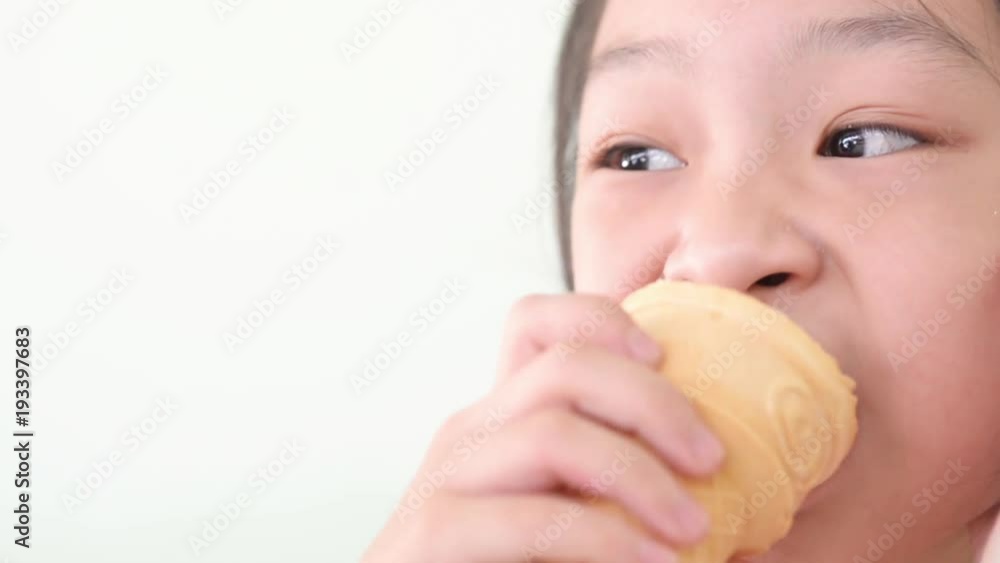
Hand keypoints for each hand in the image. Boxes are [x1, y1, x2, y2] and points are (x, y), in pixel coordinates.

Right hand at [362, 294, 725, 562]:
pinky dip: (605, 539)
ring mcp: (448, 479)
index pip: (534, 325)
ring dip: (639, 476)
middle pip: (565, 366)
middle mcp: (472, 434)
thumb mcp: (572, 511)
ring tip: (693, 527)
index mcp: (504, 420)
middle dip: (653, 403)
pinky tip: (653, 560)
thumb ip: (620, 490)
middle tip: (712, 458)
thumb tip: (737, 500)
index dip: (599, 318)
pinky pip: (534, 518)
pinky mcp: (436, 531)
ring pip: (552, 432)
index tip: (664, 356)